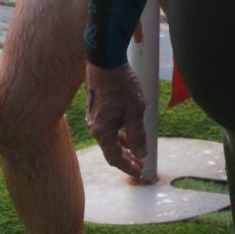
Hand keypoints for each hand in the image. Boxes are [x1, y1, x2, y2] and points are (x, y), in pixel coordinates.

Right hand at [84, 62, 147, 177]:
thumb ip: (137, 135)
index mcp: (103, 131)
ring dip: (123, 146)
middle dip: (127, 159)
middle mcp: (95, 127)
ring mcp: (93, 118)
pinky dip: (118, 134)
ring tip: (136, 151)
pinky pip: (107, 128)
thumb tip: (141, 155)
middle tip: (140, 164)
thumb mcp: (135, 111)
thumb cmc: (121, 85)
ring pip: (109, 139)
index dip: (128, 167)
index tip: (140, 172)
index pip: (115, 158)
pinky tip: (127, 132)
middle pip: (111, 150)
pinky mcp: (95, 109)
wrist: (105, 61)